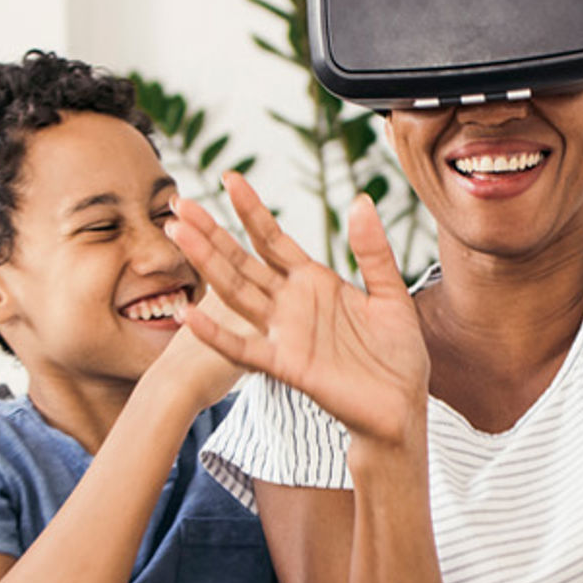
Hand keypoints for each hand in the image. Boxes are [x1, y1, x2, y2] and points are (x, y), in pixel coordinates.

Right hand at [166, 173, 429, 448]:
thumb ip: (372, 251)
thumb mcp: (390, 293)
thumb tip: (361, 200)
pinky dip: (216, 334)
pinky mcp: (288, 365)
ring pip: (237, 293)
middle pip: (243, 261)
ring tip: (179, 235)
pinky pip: (245, 348)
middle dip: (212, 233)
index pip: (273, 239)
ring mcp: (286, 334)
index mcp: (314, 282)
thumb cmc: (397, 353)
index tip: (230, 177)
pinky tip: (188, 316)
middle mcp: (292, 304)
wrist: (402, 405)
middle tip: (179, 203)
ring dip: (208, 265)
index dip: (252, 210)